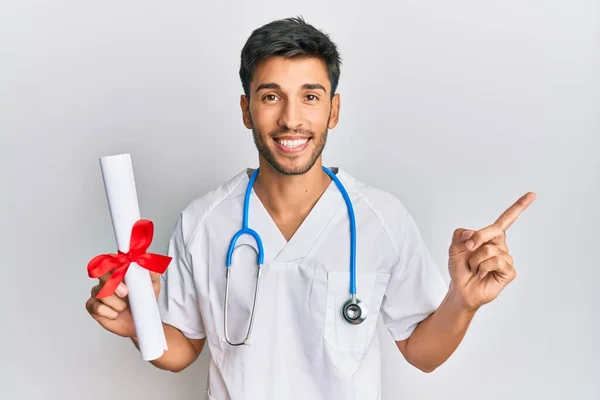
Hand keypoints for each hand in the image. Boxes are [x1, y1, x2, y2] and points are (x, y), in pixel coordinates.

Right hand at [85, 271, 160, 337]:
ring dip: (117, 304)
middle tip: (126, 293)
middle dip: (115, 284)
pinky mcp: (93, 307)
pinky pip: (98, 307)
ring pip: (102, 294)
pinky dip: (110, 313)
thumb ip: (153, 275)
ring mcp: (98, 293)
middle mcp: (106, 280)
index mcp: (119, 272)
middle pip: (102, 274)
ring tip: (124, 307)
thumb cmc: (143, 303)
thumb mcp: (153, 288)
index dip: (115, 265)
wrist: (139, 323)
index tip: (124, 272)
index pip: (111, 261)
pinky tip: (115, 314)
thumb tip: (150, 267)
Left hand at [448, 192, 535, 310]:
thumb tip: (472, 234)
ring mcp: (506, 258)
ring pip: (489, 250)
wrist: (460, 289)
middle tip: (468, 249)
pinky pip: (496, 262)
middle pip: (494, 230)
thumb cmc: (460, 268)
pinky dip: (482, 268)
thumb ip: (460, 234)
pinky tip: (482, 274)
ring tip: (475, 268)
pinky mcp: (508, 271)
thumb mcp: (454, 247)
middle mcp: (501, 245)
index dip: (519, 206)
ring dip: (475, 260)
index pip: (507, 219)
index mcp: (490, 237)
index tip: (532, 195)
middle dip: (477, 238)